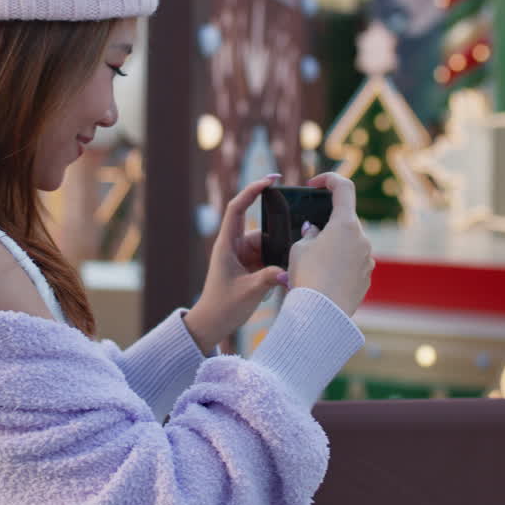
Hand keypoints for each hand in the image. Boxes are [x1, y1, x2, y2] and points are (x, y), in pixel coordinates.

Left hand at [184, 174, 285, 351]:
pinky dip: (276, 264)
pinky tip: (283, 276)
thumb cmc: (223, 307)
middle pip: (259, 229)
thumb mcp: (248, 292)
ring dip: (277, 255)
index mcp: (226, 244)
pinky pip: (266, 257)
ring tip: (283, 270)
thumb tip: (287, 272)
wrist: (211, 324)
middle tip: (293, 236)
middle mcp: (233, 246)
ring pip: (266, 245)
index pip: (237, 208)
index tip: (270, 180)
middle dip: (276, 233)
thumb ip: (269, 279)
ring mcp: (241, 256)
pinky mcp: (248, 266)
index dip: (252, 190)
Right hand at [287, 173, 372, 315]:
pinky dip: (339, 265)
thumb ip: (308, 234)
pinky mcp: (366, 278)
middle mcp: (362, 239)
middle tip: (306, 236)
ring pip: (349, 244)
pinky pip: (352, 264)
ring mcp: (367, 259)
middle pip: (344, 220)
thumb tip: (315, 231)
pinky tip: (322, 279)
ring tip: (312, 263)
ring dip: (333, 246)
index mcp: (345, 224)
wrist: (322, 314)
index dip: (329, 180)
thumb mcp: (299, 249)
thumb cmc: (308, 276)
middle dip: (326, 224)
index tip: (315, 185)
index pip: (343, 187)